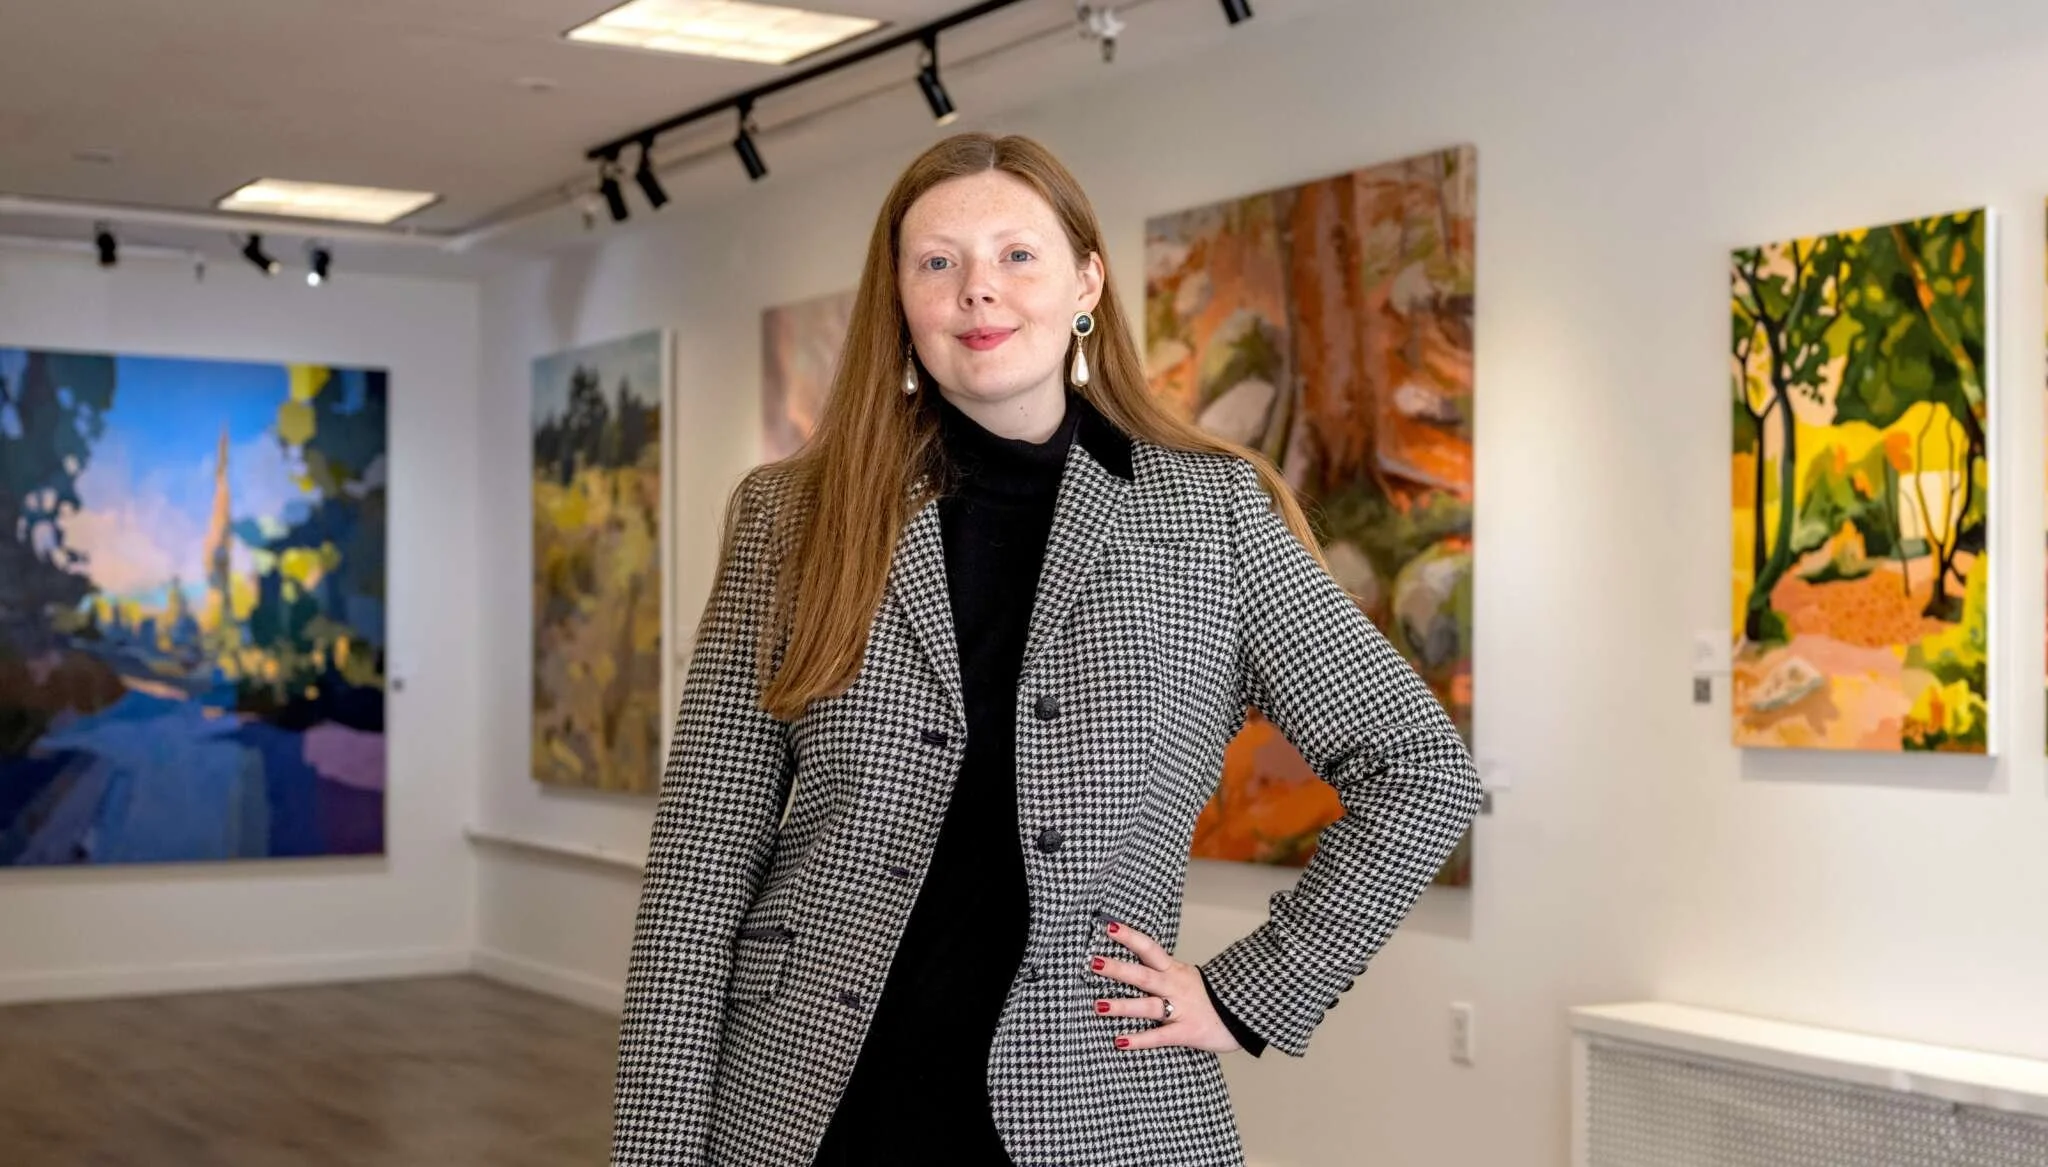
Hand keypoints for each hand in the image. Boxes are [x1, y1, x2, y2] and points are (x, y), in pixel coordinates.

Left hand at [1086, 920, 1240, 1052]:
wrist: (1243, 1015)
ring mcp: (1181, 1009)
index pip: (1150, 949)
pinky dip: (1140, 1039)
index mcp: (1174, 970)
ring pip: (1148, 1006)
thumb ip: (1162, 973)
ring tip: (1098, 1005)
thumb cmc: (1210, 997)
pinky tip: (1120, 1041)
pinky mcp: (1186, 1032)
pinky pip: (1160, 1036)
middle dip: (1117, 969)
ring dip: (1122, 1006)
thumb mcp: (1186, 977)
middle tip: (1093, 962)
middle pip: (1143, 975)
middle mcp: (1175, 986)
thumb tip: (1131, 968)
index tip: (1110, 927)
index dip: (1130, 937)